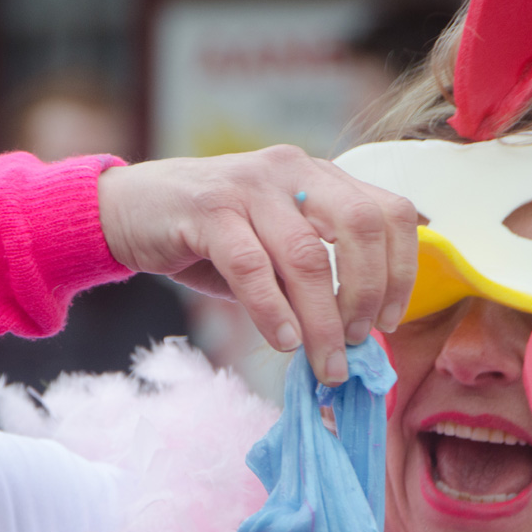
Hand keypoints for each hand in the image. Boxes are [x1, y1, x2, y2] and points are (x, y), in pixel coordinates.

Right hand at [98, 146, 417, 385]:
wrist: (128, 209)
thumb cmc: (211, 238)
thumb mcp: (274, 250)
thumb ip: (314, 277)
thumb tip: (357, 335)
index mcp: (320, 176)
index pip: (389, 211)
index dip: (402, 269)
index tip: (391, 321)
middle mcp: (293, 170)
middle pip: (361, 226)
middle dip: (368, 294)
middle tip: (356, 343)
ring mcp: (250, 185)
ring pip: (307, 254)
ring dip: (323, 319)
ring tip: (324, 361)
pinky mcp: (206, 208)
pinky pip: (251, 265)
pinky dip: (273, 310)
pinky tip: (284, 341)